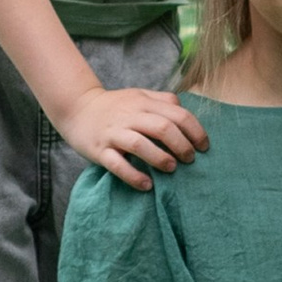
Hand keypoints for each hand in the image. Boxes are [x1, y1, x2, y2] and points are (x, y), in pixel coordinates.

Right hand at [59, 78, 209, 191]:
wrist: (77, 108)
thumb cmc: (115, 106)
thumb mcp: (139, 95)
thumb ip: (163, 101)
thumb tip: (186, 113)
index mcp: (143, 102)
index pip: (177, 114)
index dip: (195, 131)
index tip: (203, 146)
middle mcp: (129, 116)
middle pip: (162, 127)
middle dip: (181, 145)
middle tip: (189, 159)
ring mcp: (113, 133)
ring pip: (139, 144)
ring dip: (160, 158)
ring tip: (171, 169)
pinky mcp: (99, 150)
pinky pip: (117, 164)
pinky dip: (133, 176)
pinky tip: (147, 185)